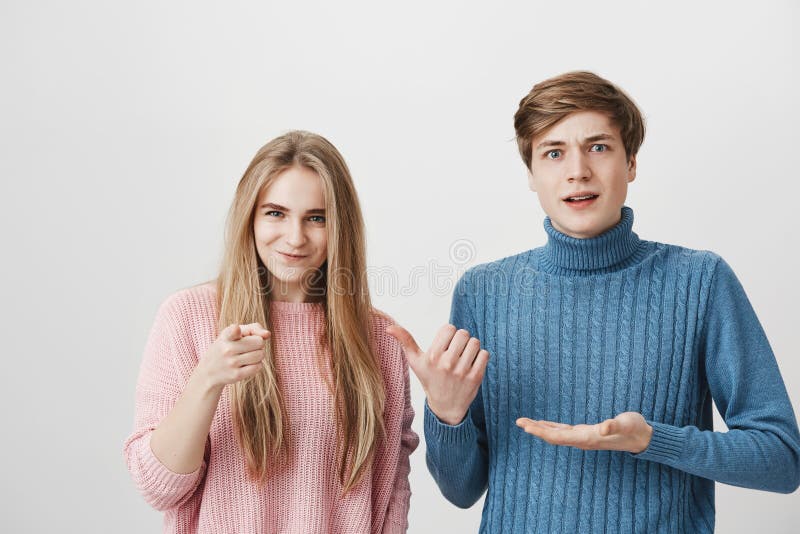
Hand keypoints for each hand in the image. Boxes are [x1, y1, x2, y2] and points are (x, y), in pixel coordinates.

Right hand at [195, 323, 270, 390]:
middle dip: (258, 344)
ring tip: (247, 355)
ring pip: (260, 355)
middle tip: (248, 347)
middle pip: (259, 342)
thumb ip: (253, 328)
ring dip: (258, 355)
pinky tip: (247, 364)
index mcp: (226, 336)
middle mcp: (227, 349)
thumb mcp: (235, 333)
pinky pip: (258, 367)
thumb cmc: (227, 347)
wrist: (209, 371)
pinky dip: (256, 365)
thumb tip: (267, 334)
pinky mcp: (236, 375)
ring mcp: (231, 363)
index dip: (236, 330)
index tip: (236, 329)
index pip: (233, 330)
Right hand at [387, 324, 488, 425]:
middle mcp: (446, 363)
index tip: (445, 345)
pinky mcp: (475, 377)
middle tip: (455, 351)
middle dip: (460, 340)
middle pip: (463, 333)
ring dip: (471, 348)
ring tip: (464, 357)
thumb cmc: (430, 379)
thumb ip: (405, 341)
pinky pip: (484, 354)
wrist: (445, 407)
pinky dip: (480, 357)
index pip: (448, 328)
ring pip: (475, 342)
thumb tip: (388, 327)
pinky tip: (472, 364)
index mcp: (432, 356)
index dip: (448, 334)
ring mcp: (462, 371)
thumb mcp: (415, 362)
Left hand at [516, 412, 652, 453]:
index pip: (559, 437)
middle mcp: (582, 440)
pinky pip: (563, 432)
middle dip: (535, 430)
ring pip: (556, 434)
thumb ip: (615, 425)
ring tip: (524, 422)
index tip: (526, 427)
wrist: (642, 438)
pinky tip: (543, 424)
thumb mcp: (626, 423)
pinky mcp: (585, 433)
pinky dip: (550, 427)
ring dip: (540, 429)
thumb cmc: (634, 429)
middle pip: (553, 437)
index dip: (542, 432)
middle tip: (518, 421)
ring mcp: (583, 438)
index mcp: (588, 438)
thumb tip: (605, 426)